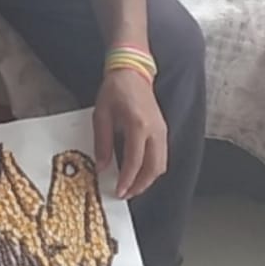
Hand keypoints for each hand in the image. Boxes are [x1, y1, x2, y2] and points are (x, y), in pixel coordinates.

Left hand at [93, 69, 167, 200]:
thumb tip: (102, 168)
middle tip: (126, 194)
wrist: (132, 71)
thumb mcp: (101, 115)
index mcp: (138, 125)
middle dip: (140, 185)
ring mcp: (162, 130)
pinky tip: (139, 172)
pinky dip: (152, 168)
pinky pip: (162, 156)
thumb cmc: (115, 89)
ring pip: (161, 164)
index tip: (118, 191)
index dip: (127, 180)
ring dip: (148, 179)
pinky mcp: (163, 130)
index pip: (135, 161)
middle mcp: (154, 130)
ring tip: (132, 186)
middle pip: (153, 168)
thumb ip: (102, 143)